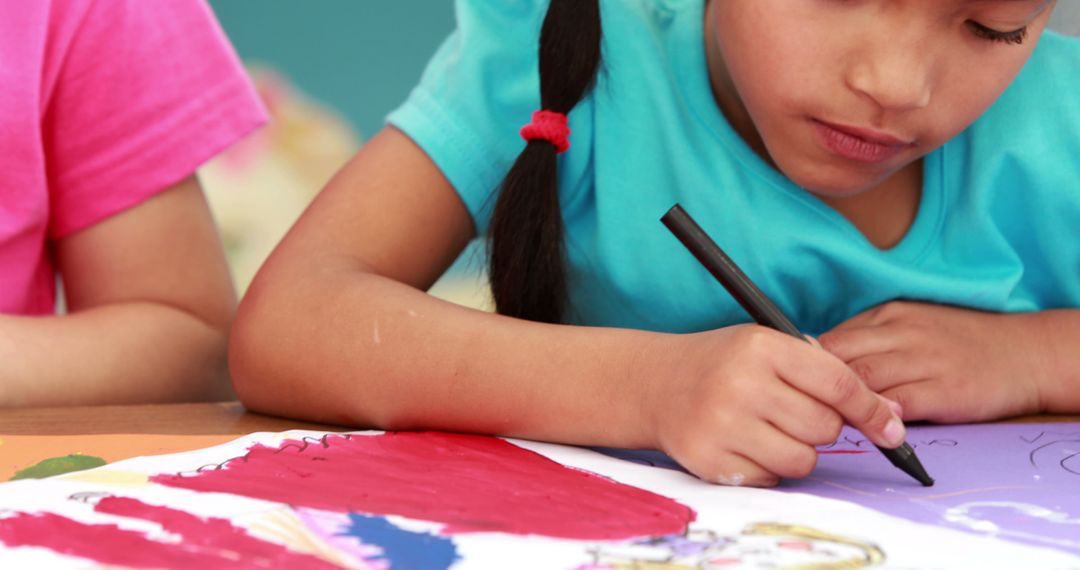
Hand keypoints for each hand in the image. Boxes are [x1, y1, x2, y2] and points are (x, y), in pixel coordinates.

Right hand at [638, 325, 904, 486]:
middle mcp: (741, 384)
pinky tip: (744, 444)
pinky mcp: (710, 461)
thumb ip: (823, 372)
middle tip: (793, 412)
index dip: (871, 409)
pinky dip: (767, 467)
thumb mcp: (764, 345)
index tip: (891, 428)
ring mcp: (722, 425)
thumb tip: (889, 417)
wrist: (654, 384)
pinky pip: (770, 479)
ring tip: (768, 429)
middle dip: (821, 425)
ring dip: (796, 450)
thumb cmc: (722, 364)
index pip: (838, 383)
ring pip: (802, 460)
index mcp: (761, 347)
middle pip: (824, 427)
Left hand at [819, 301, 1050, 423]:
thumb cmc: (957, 343)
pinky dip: (878, 417)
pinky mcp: (946, 389)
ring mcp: (925, 360)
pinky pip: (900, 404)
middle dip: (817, 387)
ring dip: (842, 405)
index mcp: (889, 314)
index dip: (808, 367)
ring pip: (865, 381)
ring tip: (828, 424)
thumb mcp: (909, 325)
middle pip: (840, 359)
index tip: (796, 387)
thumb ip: (868, 341)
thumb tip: (816, 366)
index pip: (832, 339)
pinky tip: (868, 427)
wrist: (1023, 353)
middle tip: (804, 410)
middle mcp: (903, 332)